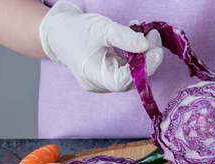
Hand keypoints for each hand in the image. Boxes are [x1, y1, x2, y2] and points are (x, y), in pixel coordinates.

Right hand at [39, 1, 162, 92]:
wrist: (58, 32)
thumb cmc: (76, 30)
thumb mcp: (101, 28)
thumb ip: (124, 37)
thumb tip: (146, 46)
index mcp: (93, 76)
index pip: (124, 80)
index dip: (144, 69)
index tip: (156, 51)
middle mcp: (99, 84)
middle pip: (130, 79)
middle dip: (147, 60)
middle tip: (154, 38)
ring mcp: (103, 83)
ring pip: (130, 75)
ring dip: (142, 56)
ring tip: (148, 35)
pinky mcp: (107, 76)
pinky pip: (125, 70)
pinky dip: (134, 57)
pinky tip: (137, 41)